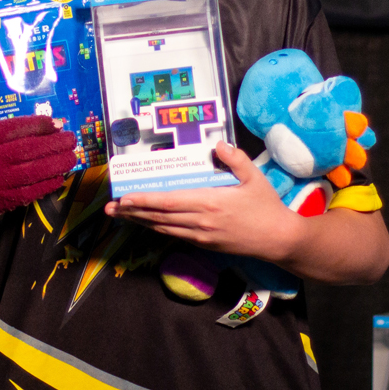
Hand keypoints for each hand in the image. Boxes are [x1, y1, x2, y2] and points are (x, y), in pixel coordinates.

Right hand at [0, 115, 77, 237]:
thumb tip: (32, 130)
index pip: (16, 128)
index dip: (39, 125)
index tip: (55, 123)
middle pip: (30, 149)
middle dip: (54, 143)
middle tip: (71, 139)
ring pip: (35, 171)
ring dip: (57, 163)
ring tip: (71, 157)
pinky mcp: (1, 201)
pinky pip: (31, 192)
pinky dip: (47, 184)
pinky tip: (58, 177)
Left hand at [105, 142, 302, 262]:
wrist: (278, 240)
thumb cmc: (267, 208)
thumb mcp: (255, 178)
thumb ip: (236, 159)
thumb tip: (218, 144)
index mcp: (209, 203)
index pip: (168, 202)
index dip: (144, 201)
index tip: (124, 198)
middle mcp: (200, 222)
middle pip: (159, 217)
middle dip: (132, 212)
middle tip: (109, 209)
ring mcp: (201, 236)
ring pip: (163, 228)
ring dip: (140, 222)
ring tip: (120, 216)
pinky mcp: (205, 245)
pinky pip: (175, 235)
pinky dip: (158, 228)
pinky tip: (147, 223)